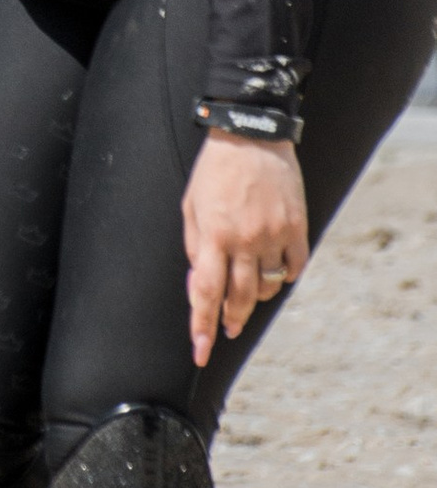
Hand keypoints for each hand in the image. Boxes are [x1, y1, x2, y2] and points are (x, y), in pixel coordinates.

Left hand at [183, 134, 308, 365]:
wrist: (251, 137)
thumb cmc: (214, 172)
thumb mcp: (191, 207)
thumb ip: (196, 248)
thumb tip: (202, 285)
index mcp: (214, 235)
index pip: (206, 293)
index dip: (202, 326)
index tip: (200, 351)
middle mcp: (246, 240)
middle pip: (239, 298)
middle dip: (230, 321)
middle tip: (226, 329)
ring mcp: (275, 235)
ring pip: (267, 287)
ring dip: (254, 297)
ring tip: (245, 291)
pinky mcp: (297, 227)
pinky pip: (293, 268)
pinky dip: (283, 277)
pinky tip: (273, 272)